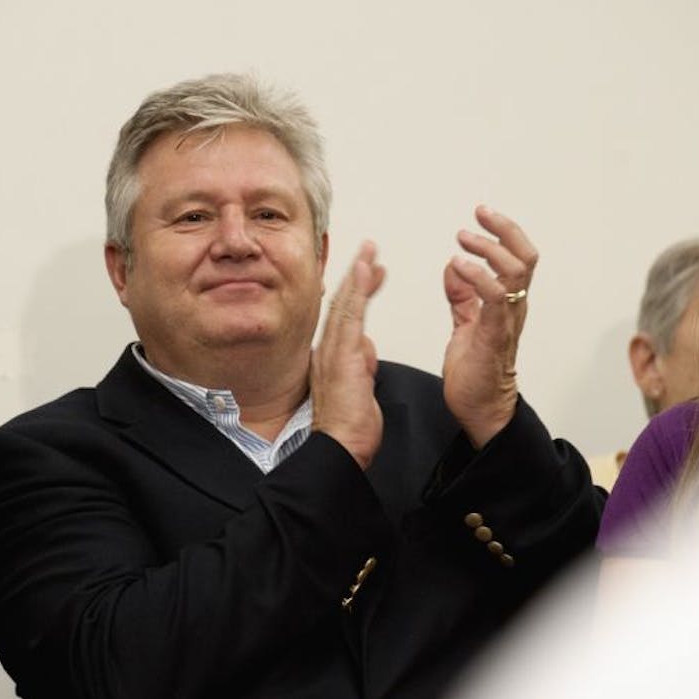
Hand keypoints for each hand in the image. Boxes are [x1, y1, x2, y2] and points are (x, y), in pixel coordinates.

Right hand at [312, 242, 386, 469]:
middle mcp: (328, 350)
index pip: (346, 318)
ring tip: (369, 250)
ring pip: (345, 304)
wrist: (340, 448)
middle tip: (370, 249)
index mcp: (333, 359)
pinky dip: (358, 290)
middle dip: (356, 275)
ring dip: (358, 274)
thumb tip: (367, 352)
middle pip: (342, 304)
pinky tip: (366, 270)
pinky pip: (351, 315)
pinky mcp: (342, 355)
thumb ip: (363, 369)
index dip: (356, 293)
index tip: (370, 274)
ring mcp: (333, 351)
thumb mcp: (362, 393)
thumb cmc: (350, 430)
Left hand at [442, 205, 538, 447]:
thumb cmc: (475, 370)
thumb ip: (462, 295)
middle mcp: (514, 307)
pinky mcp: (494, 335)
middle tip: (479, 215)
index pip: (518, 257)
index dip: (504, 231)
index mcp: (508, 302)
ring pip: (516, 271)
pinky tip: (457, 266)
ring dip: (489, 249)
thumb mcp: (465, 323)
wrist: (479, 408)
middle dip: (504, 229)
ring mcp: (507, 320)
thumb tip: (453, 266)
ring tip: (463, 240)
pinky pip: (496, 298)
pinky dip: (478, 276)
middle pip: (525, 256)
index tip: (481, 214)